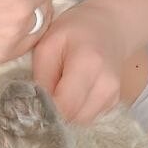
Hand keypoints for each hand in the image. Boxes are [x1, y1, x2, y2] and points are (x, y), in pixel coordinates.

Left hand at [30, 1, 124, 124]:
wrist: (109, 27)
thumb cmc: (75, 31)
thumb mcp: (48, 43)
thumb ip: (41, 75)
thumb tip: (37, 104)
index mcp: (88, 64)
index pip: (65, 105)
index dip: (45, 109)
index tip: (33, 102)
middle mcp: (105, 84)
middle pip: (73, 118)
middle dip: (55, 112)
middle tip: (44, 94)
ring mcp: (113, 95)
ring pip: (81, 121)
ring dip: (66, 112)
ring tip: (60, 89)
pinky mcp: (114, 102)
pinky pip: (89, 117)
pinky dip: (77, 110)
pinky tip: (73, 91)